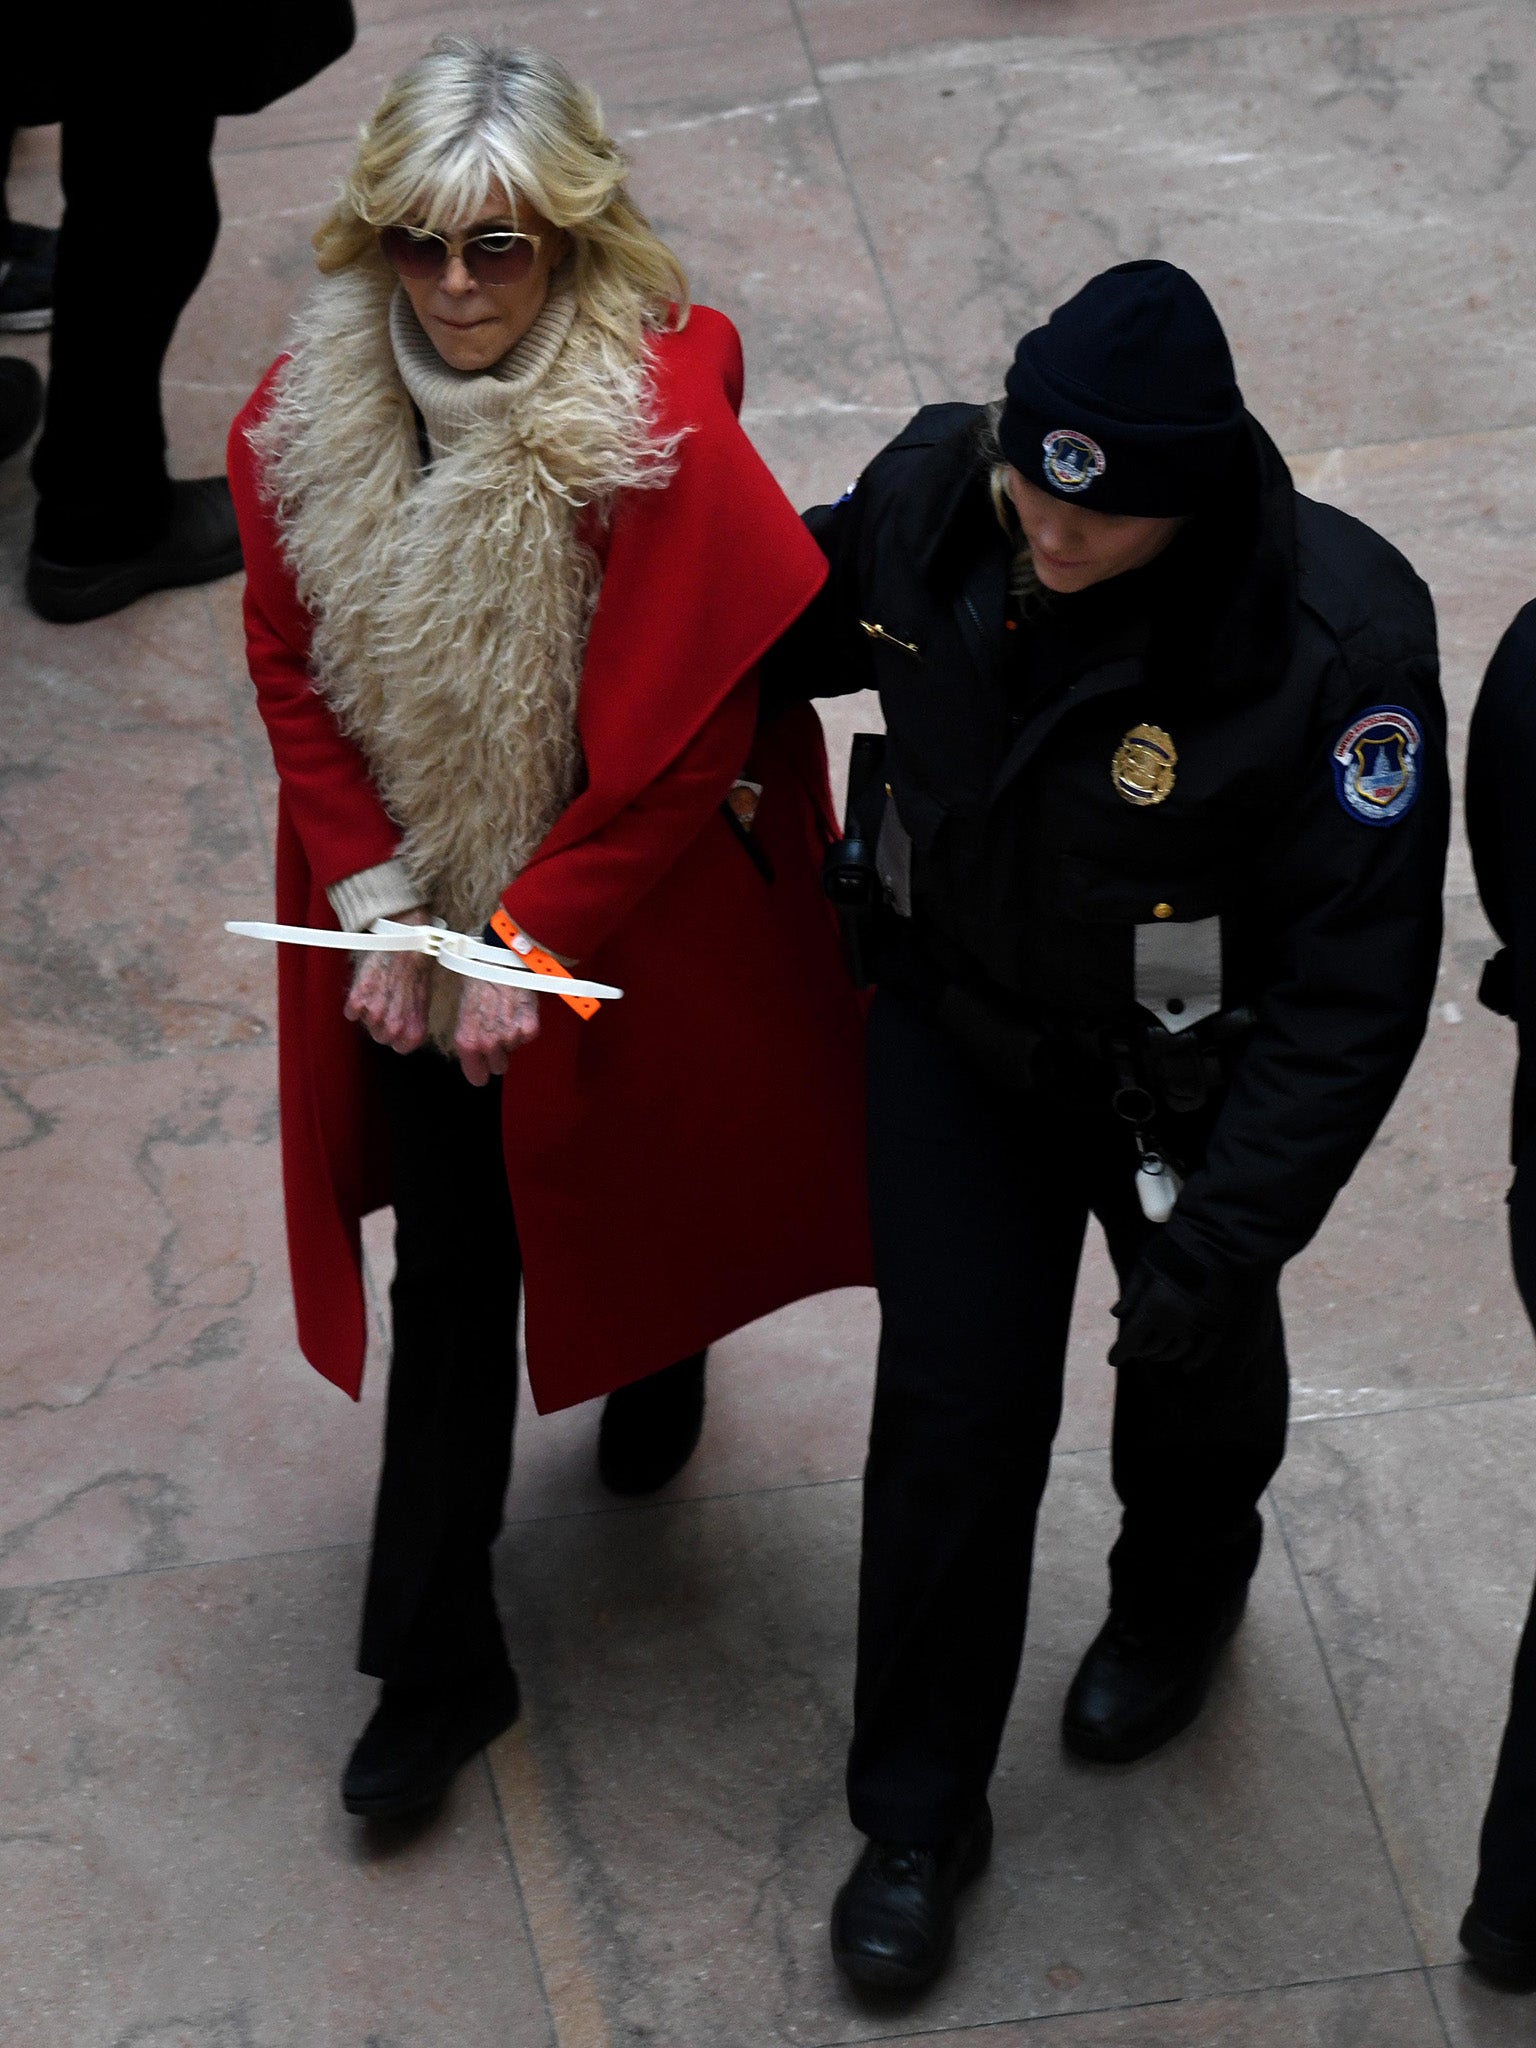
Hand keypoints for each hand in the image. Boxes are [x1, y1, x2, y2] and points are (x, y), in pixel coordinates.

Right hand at [343, 906, 432, 1053]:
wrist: (405, 943)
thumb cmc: (418, 967)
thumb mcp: (424, 999)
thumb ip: (413, 1018)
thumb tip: (406, 1028)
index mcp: (414, 1030)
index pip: (400, 1048)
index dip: (398, 1035)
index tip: (397, 1022)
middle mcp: (394, 1027)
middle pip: (380, 1037)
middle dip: (382, 1022)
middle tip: (387, 1001)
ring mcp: (374, 1014)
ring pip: (365, 1024)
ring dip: (369, 1010)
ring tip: (380, 989)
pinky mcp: (356, 1000)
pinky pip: (351, 1011)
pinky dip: (355, 1000)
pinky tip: (367, 986)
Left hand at [454, 973, 539, 1084]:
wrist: (499, 957)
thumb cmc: (477, 976)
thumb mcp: (462, 1007)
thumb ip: (469, 1033)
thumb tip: (474, 1049)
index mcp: (467, 1040)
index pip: (477, 1077)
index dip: (480, 1072)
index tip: (483, 1069)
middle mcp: (488, 1043)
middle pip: (499, 1067)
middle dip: (498, 1053)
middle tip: (496, 1031)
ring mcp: (510, 1036)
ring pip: (514, 1049)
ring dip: (511, 1036)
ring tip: (506, 1012)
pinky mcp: (530, 1028)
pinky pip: (528, 1036)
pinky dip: (526, 1025)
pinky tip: (518, 1008)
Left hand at [1108, 1240, 1253, 1374]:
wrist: (1214, 1244)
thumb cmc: (1173, 1251)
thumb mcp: (1143, 1267)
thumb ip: (1131, 1294)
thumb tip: (1117, 1315)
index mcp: (1154, 1309)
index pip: (1132, 1340)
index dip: (1120, 1352)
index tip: (1113, 1360)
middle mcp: (1174, 1323)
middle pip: (1153, 1347)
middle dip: (1140, 1350)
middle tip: (1134, 1349)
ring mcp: (1197, 1326)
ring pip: (1176, 1351)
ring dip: (1162, 1355)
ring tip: (1153, 1353)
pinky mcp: (1216, 1324)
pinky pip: (1205, 1350)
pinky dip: (1195, 1361)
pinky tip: (1186, 1367)